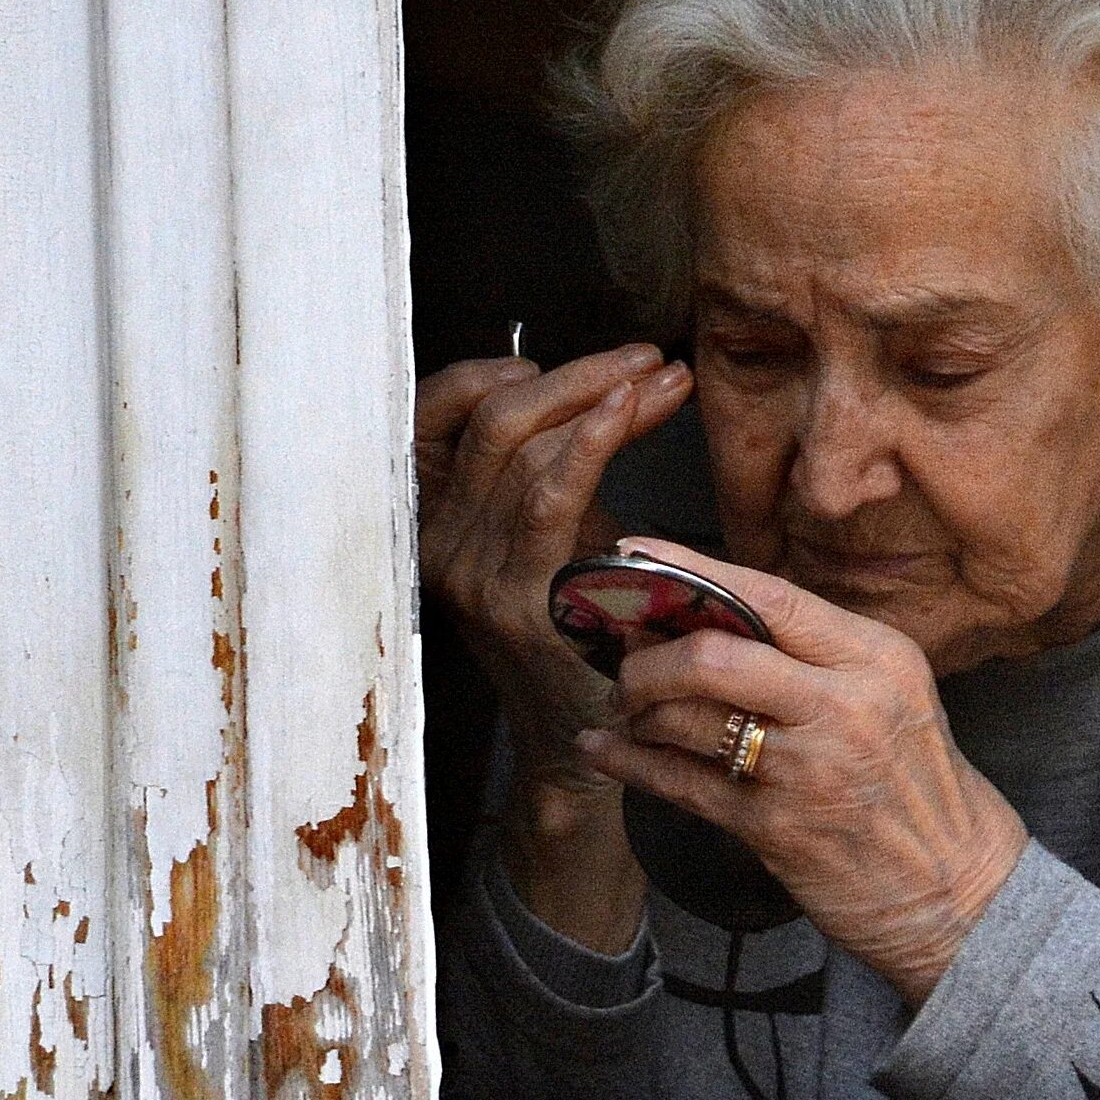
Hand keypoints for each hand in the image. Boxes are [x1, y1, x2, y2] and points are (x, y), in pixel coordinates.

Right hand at [416, 344, 694, 947]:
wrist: (593, 740)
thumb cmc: (588, 631)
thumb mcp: (559, 533)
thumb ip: (559, 463)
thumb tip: (611, 378)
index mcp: (435, 519)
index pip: (433, 415)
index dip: (489, 372)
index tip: (557, 361)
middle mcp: (439, 542)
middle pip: (490, 417)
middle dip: (574, 373)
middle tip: (646, 359)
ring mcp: (471, 572)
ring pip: (520, 444)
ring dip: (601, 395)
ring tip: (665, 380)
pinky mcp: (516, 598)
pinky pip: (547, 494)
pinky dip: (593, 438)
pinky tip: (635, 410)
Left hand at [575, 539, 1028, 1004]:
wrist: (958, 891)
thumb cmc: (914, 785)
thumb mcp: (890, 696)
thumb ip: (814, 654)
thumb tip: (706, 614)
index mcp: (876, 657)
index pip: (769, 594)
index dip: (690, 569)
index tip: (634, 554)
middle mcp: (846, 705)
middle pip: (713, 655)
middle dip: (651, 658)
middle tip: (628, 665)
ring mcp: (809, 769)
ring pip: (686, 719)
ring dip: (639, 711)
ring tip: (629, 711)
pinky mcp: (776, 827)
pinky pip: (678, 782)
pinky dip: (628, 761)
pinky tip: (602, 748)